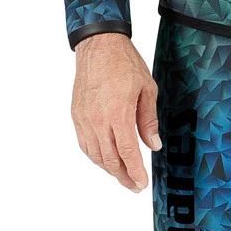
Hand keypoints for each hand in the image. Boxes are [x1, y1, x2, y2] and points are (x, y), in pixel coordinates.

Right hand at [71, 33, 161, 192]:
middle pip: (111, 160)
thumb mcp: (147, 90)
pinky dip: (95, 157)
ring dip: (109, 170)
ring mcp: (85, 119)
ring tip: (122, 176)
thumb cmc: (124, 64)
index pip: (127, 154)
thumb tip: (154, 146)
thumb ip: (149, 121)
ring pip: (96, 155)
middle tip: (134, 186)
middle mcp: (99, 120)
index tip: (142, 184)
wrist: (98, 45)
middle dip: (124, 177)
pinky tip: (105, 161)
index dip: (135, 172)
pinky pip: (85, 144)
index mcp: (118, 115)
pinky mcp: (77, 115)